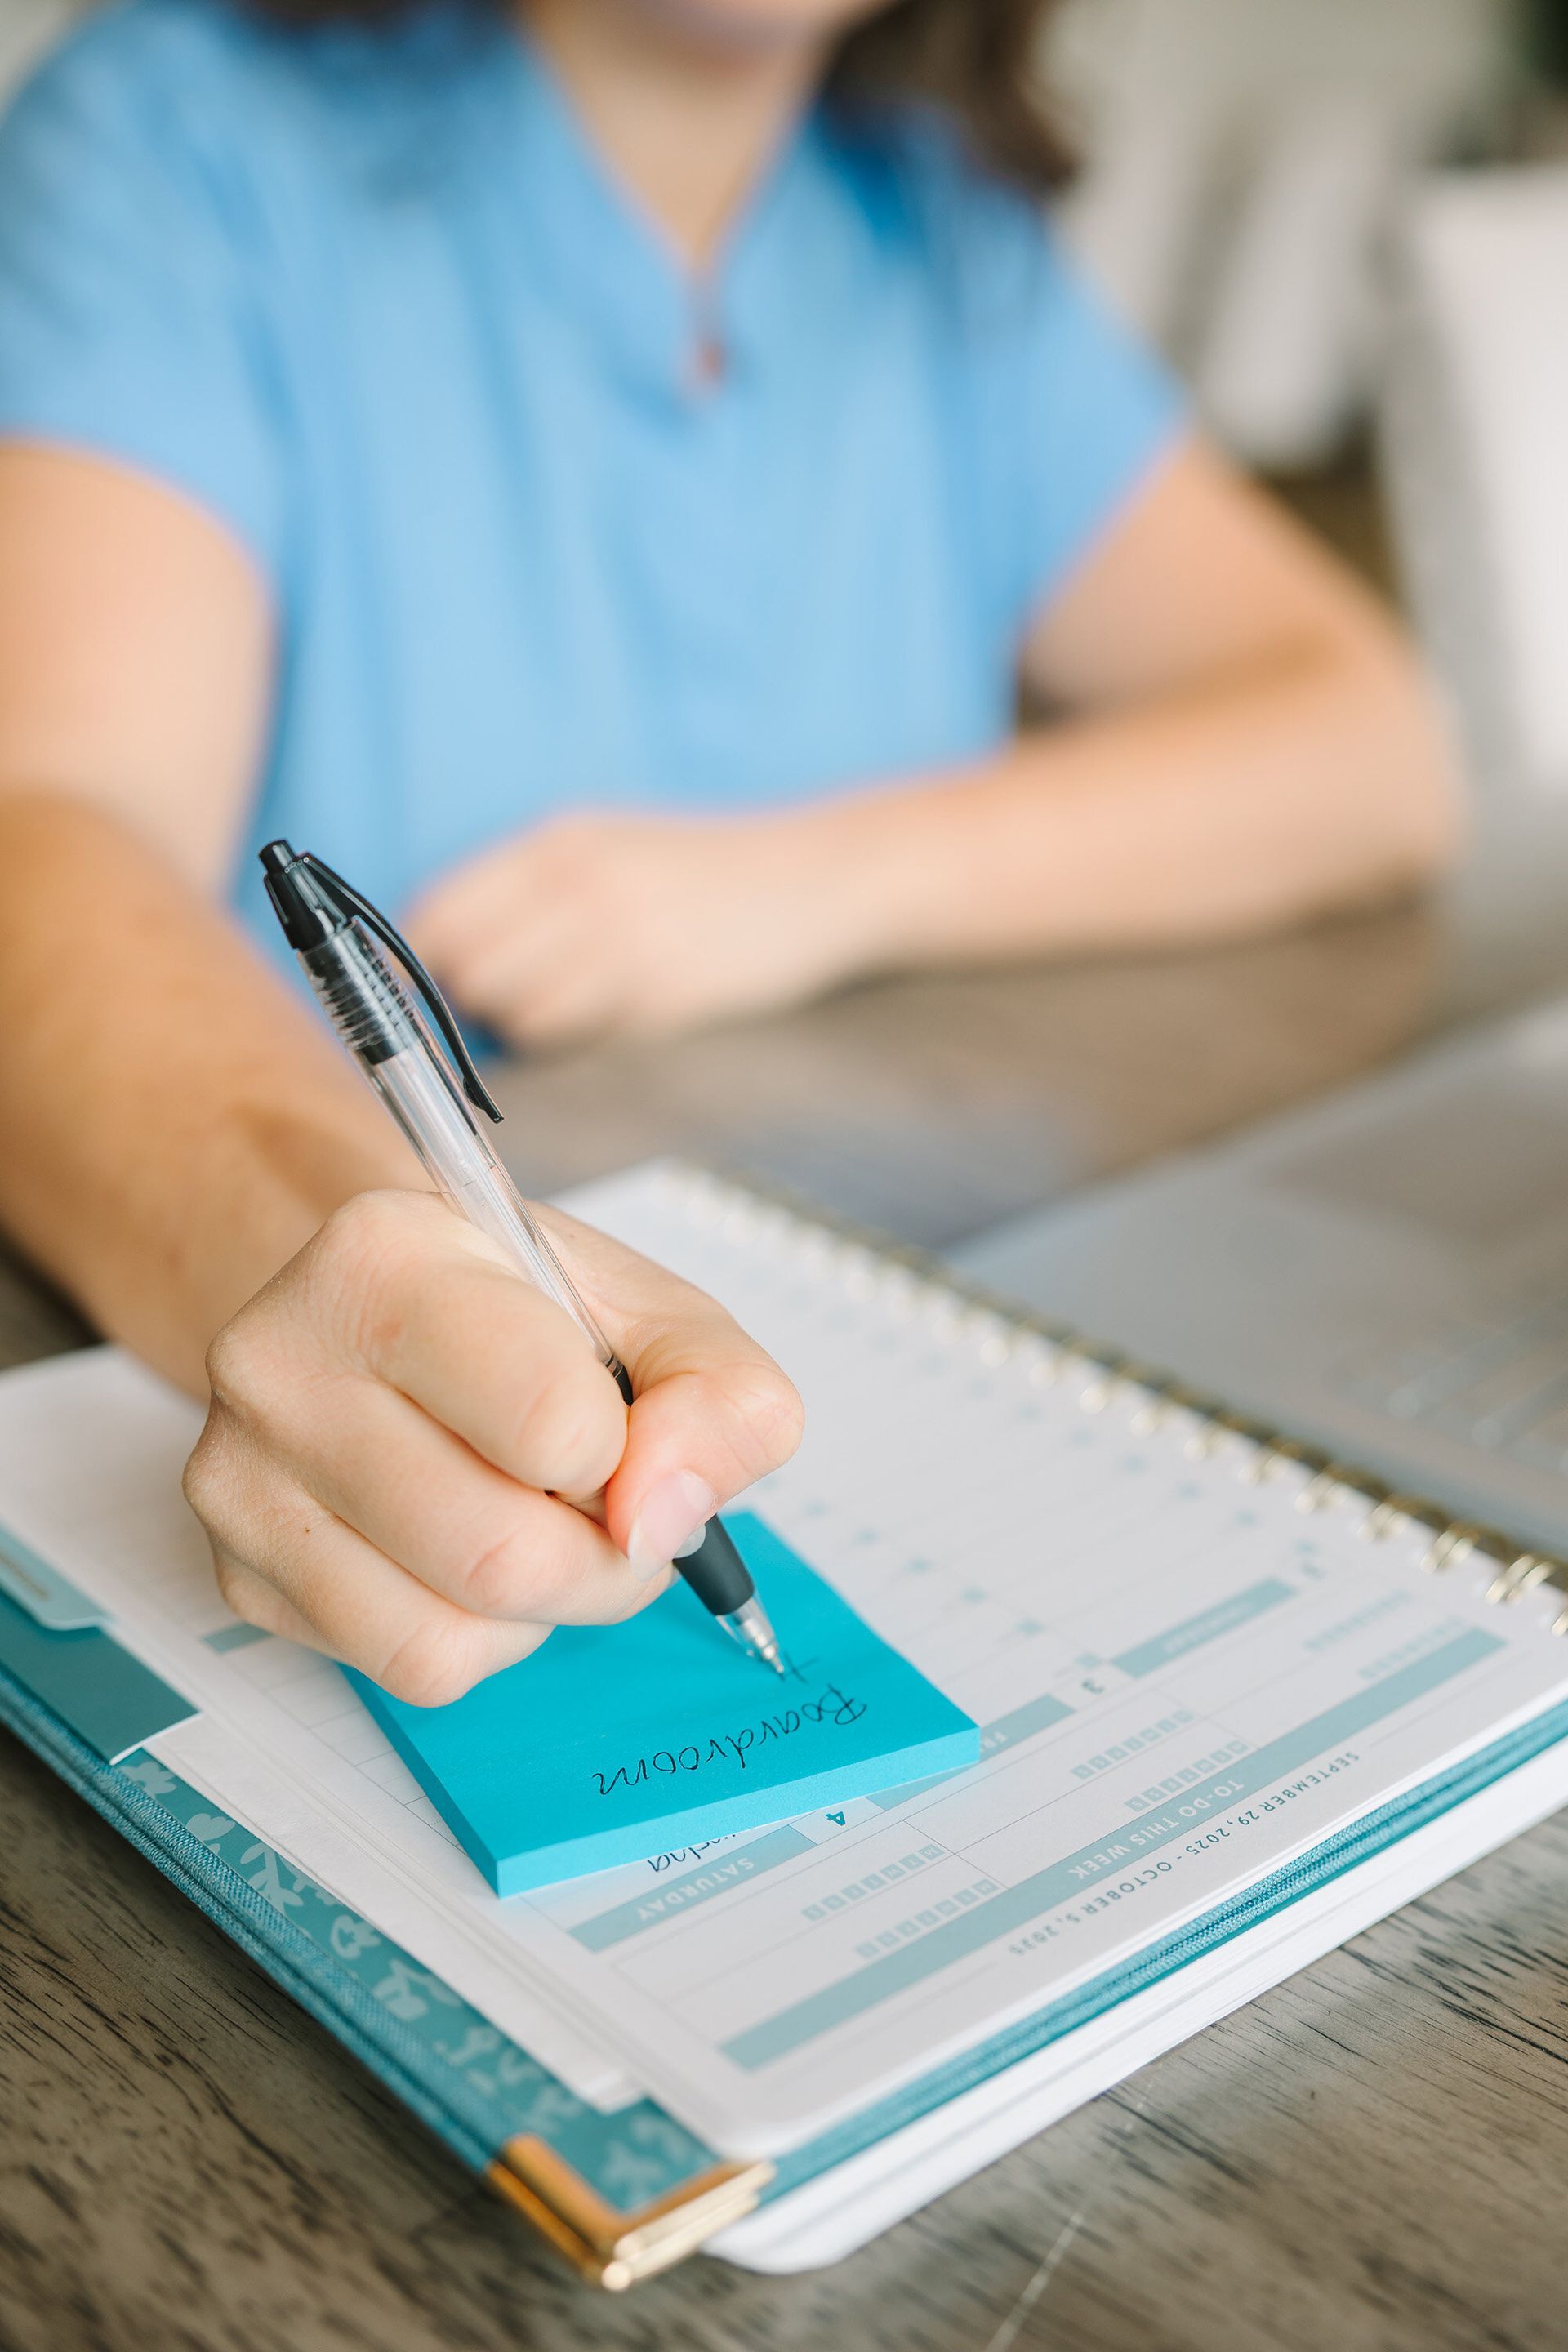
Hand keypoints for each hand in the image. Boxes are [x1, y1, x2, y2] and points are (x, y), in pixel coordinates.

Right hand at [182, 1189, 803, 1704]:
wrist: (387, 1317)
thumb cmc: (530, 1318)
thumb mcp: (659, 1318)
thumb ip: (720, 1399)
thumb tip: (665, 1519)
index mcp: (385, 1255)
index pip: (554, 1426)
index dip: (626, 1455)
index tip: (616, 1428)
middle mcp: (281, 1358)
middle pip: (502, 1555)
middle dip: (603, 1564)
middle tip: (610, 1513)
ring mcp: (240, 1471)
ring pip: (448, 1634)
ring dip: (545, 1610)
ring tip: (539, 1523)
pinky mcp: (236, 1567)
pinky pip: (404, 1668)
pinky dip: (479, 1640)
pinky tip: (470, 1561)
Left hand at [403, 806, 889, 1048]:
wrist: (819, 878)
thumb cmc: (710, 874)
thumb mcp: (612, 848)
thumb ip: (532, 893)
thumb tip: (450, 963)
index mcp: (557, 842)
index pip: (435, 913)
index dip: (419, 966)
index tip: (431, 993)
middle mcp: (575, 882)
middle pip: (459, 968)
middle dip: (469, 1004)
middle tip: (508, 1012)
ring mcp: (617, 936)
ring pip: (508, 1010)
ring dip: (521, 1029)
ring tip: (572, 1013)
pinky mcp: (657, 989)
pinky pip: (569, 1035)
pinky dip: (571, 1043)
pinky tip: (614, 1019)